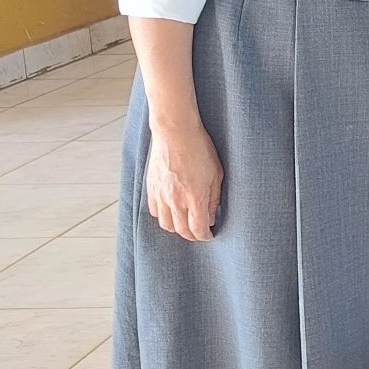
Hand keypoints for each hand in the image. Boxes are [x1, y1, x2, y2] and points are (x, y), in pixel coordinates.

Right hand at [145, 118, 221, 241]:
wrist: (175, 132)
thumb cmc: (200, 150)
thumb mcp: (216, 174)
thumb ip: (213, 199)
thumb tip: (211, 218)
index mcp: (194, 197)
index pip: (198, 229)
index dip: (205, 236)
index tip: (210, 235)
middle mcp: (175, 200)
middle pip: (181, 231)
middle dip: (192, 236)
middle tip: (200, 232)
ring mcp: (161, 195)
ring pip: (166, 225)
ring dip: (177, 229)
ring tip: (186, 224)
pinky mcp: (151, 188)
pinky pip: (155, 212)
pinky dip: (164, 217)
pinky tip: (172, 212)